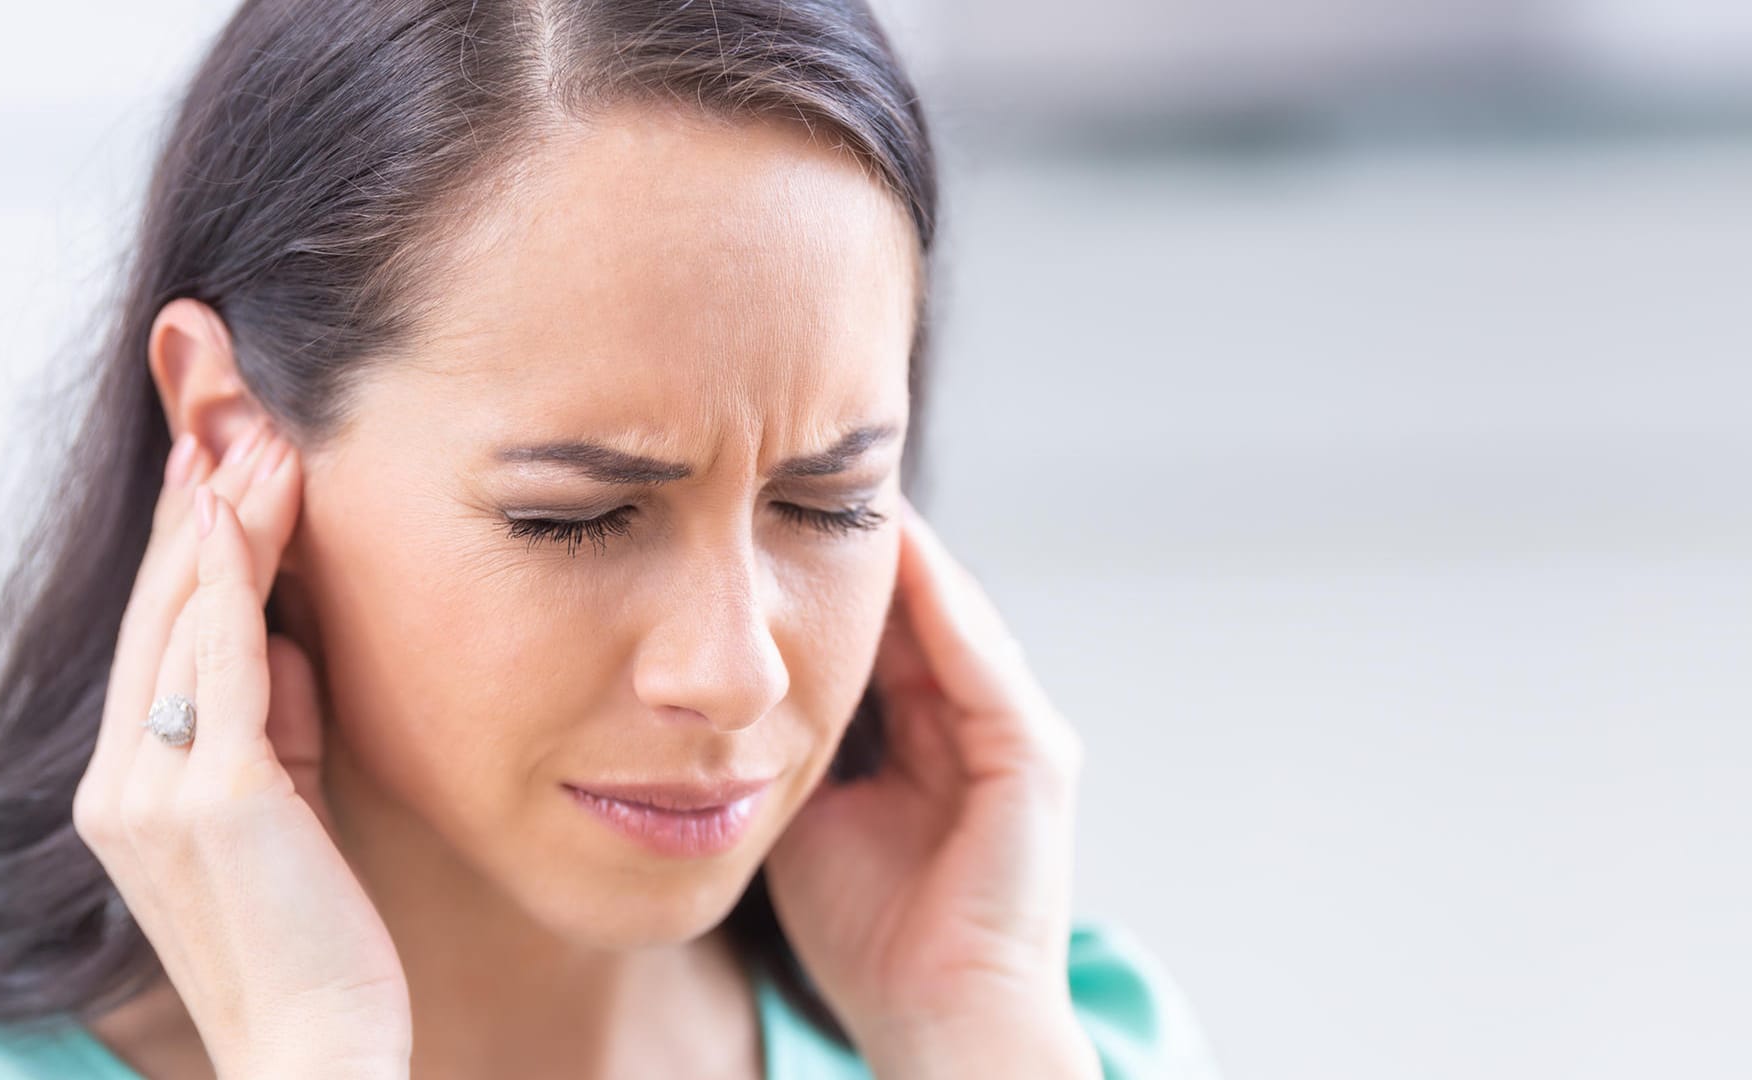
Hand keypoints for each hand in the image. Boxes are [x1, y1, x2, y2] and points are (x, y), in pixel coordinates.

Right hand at [72, 420, 410, 1077]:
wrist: (316, 1049)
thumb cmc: (311, 937)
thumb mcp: (284, 806)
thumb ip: (275, 723)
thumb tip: (294, 637)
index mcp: (129, 789)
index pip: (156, 641)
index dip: (185, 548)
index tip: (215, 466)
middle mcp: (122, 782)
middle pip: (158, 614)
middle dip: (197, 510)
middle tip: (231, 417)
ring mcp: (156, 789)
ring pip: (185, 621)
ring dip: (222, 519)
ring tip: (257, 437)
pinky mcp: (216, 796)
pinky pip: (221, 662)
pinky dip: (230, 577)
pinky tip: (242, 506)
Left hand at [763, 496, 1098, 1078]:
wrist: (931, 1017)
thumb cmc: (866, 934)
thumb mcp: (808, 812)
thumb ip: (786, 743)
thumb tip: (723, 686)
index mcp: (927, 739)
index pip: (880, 633)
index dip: (828, 575)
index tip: (772, 517)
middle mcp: (978, 724)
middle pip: (916, 612)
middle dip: (862, 548)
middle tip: (805, 472)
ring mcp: (1014, 735)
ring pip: (952, 618)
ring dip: (902, 556)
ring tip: (851, 486)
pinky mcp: (1034, 756)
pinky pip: (980, 661)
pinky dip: (939, 604)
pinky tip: (896, 550)